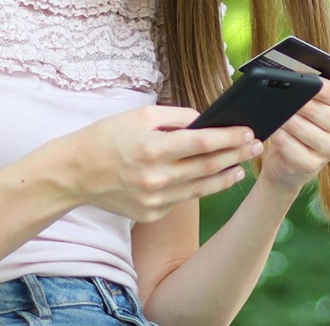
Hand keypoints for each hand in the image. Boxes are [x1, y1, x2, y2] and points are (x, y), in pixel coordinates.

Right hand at [48, 106, 262, 222]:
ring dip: (225, 177)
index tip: (249, 132)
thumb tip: (206, 120)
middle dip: (236, 155)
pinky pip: (182, 199)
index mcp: (154, 148)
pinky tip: (211, 179)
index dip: (231, 137)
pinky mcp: (151, 214)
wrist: (74, 173)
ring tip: (240, 167)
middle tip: (255, 147)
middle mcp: (157, 177)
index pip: (204, 142)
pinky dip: (198, 188)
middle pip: (209, 167)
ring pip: (201, 188)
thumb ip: (177, 117)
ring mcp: (155, 200)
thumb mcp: (140, 116)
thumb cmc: (107, 137)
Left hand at [257, 80, 329, 192]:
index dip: (315, 84)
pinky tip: (274, 130)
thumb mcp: (312, 106)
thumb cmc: (303, 124)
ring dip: (285, 119)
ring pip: (303, 128)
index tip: (300, 78)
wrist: (293, 163)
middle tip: (280, 95)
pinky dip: (280, 136)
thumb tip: (294, 75)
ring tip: (274, 111)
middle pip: (318, 111)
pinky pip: (291, 146)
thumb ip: (311, 90)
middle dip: (297, 102)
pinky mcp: (313, 165)